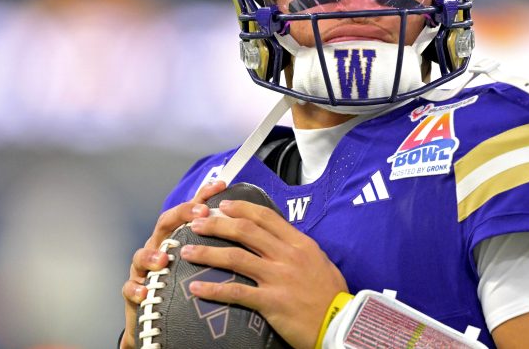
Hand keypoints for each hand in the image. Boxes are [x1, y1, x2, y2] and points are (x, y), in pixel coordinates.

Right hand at [119, 180, 227, 348]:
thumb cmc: (185, 289)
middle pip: (165, 223)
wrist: (159, 323)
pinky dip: (135, 289)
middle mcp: (159, 247)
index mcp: (178, 238)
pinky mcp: (134, 293)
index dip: (203, 196)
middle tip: (200, 214)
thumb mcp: (204, 265)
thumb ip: (221, 247)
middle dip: (181, 215)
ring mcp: (143, 269)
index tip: (220, 186)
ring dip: (152, 254)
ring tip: (163, 258)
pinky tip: (144, 291)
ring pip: (141, 255)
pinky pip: (129, 289)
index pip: (190, 212)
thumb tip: (251, 231)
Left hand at [181, 198, 348, 348]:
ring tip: (187, 251)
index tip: (222, 205)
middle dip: (216, 224)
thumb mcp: (319, 261)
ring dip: (207, 253)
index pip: (265, 216)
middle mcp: (287, 255)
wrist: (341, 323)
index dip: (240, 208)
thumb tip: (280, 239)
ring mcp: (278, 277)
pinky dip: (213, 289)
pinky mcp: (271, 301)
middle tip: (196, 223)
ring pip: (235, 257)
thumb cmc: (332, 294)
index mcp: (299, 243)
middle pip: (245, 231)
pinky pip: (236, 292)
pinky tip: (196, 288)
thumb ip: (299, 248)